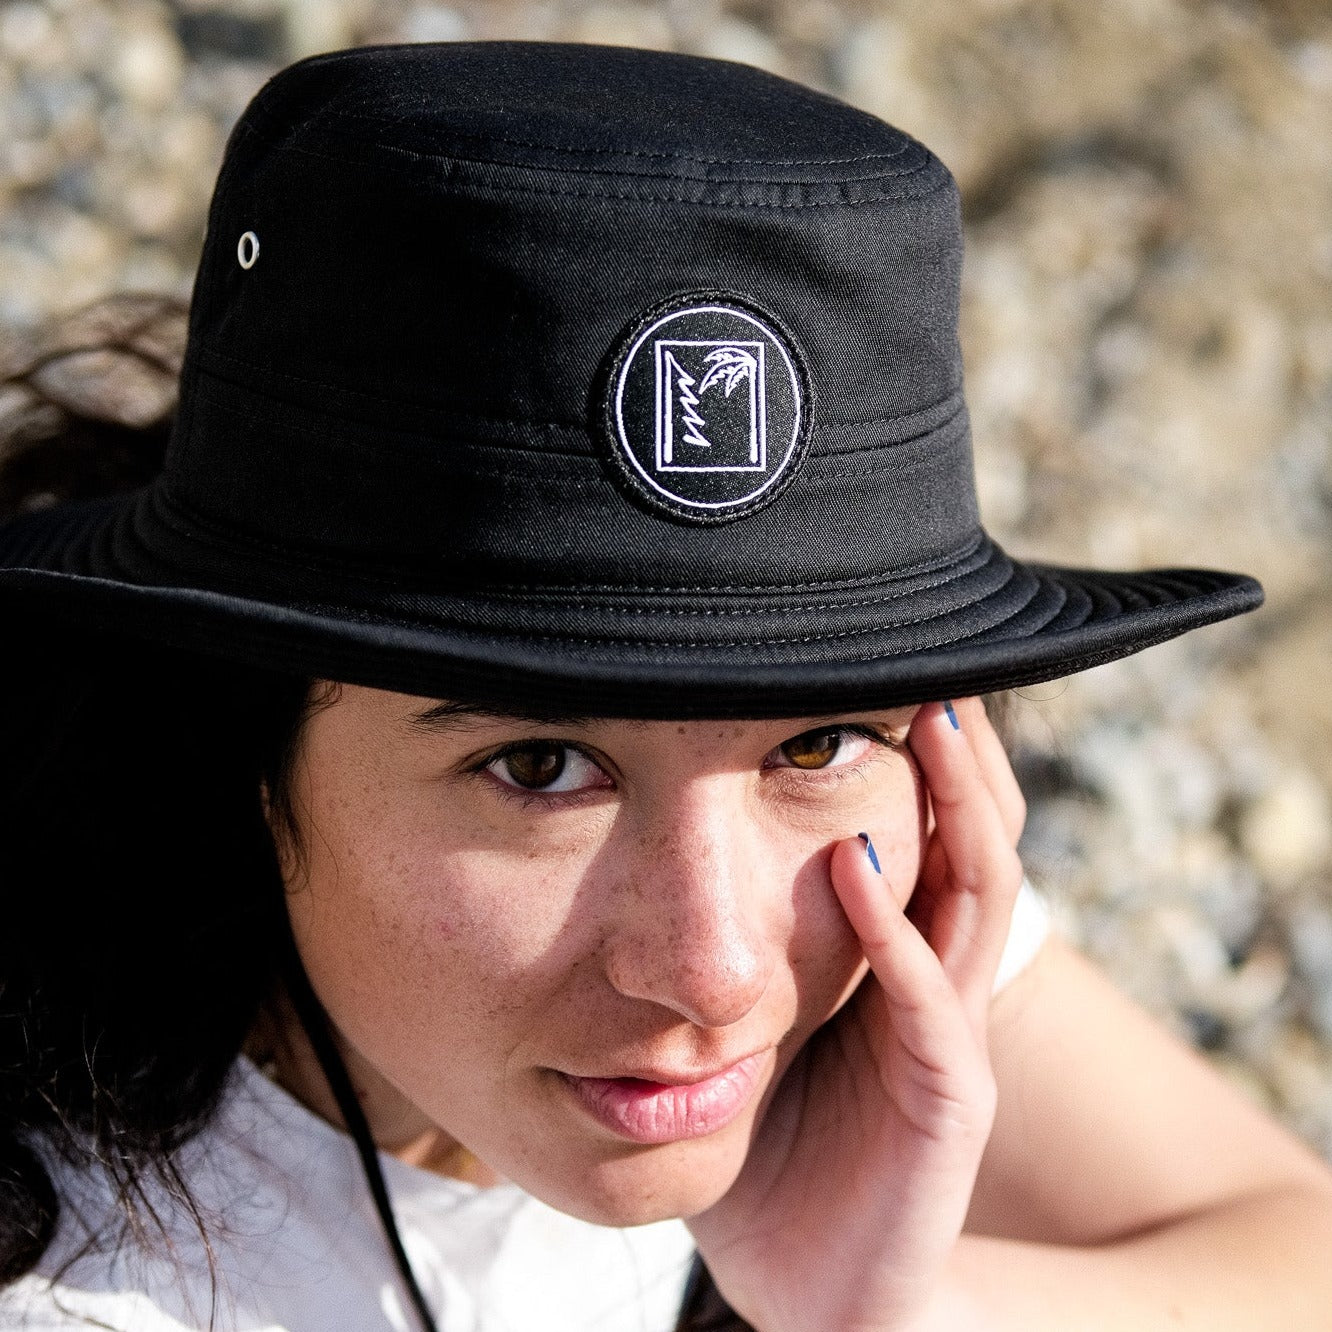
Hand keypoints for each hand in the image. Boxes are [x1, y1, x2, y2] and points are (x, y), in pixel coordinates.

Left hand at [687, 698, 1025, 1331]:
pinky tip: (850, 863)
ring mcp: (947, 1035)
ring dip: (951, 804)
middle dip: (956, 753)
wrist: (808, 1277)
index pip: (925, 828)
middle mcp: (936, 979)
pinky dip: (892, 929)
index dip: (919, 753)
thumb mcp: (748, 1017)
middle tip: (925, 660)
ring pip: (975, 894)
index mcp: (893, 954)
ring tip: (924, 717)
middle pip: (972, 838)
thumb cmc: (770, 1140)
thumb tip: (645, 839)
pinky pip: (931, 1003)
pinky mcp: (947, 1101)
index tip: (884, 667)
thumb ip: (728, 936)